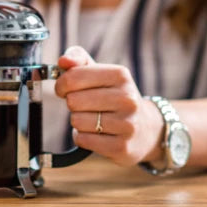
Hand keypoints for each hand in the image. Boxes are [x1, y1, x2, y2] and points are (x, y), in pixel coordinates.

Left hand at [55, 46, 164, 165]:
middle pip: (73, 101)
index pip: (73, 78)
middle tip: (84, 105)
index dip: (62, 85)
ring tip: (92, 119)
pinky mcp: (122, 147)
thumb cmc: (112, 95)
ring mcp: (127, 124)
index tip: (65, 89)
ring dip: (77, 121)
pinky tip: (95, 133)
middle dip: (72, 104)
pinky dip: (81, 137)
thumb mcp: (99, 72)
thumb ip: (78, 59)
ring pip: (77, 121)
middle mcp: (127, 99)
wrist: (145, 128)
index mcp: (120, 75)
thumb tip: (63, 61)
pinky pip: (83, 140)